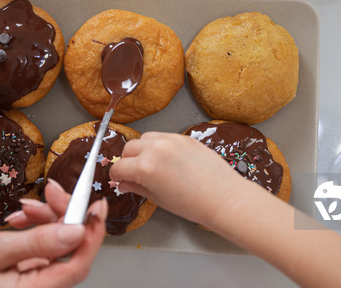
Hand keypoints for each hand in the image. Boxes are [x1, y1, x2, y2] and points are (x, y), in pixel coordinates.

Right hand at [0, 180, 105, 287]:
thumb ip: (35, 243)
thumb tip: (74, 231)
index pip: (77, 265)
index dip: (92, 234)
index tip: (96, 206)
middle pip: (68, 250)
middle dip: (64, 216)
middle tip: (52, 191)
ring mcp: (30, 282)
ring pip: (55, 244)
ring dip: (46, 219)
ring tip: (25, 207)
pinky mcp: (22, 273)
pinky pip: (40, 247)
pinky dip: (34, 227)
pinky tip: (20, 219)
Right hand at [109, 131, 247, 226]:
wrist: (223, 197)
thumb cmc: (194, 204)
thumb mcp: (159, 199)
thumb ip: (137, 187)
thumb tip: (124, 183)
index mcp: (146, 167)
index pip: (119, 167)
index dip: (117, 176)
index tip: (120, 180)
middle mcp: (156, 149)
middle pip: (128, 148)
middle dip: (127, 161)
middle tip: (134, 173)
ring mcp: (171, 140)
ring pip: (144, 138)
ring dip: (142, 149)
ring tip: (150, 164)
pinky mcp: (184, 137)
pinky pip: (163, 136)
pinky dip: (158, 145)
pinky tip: (166, 159)